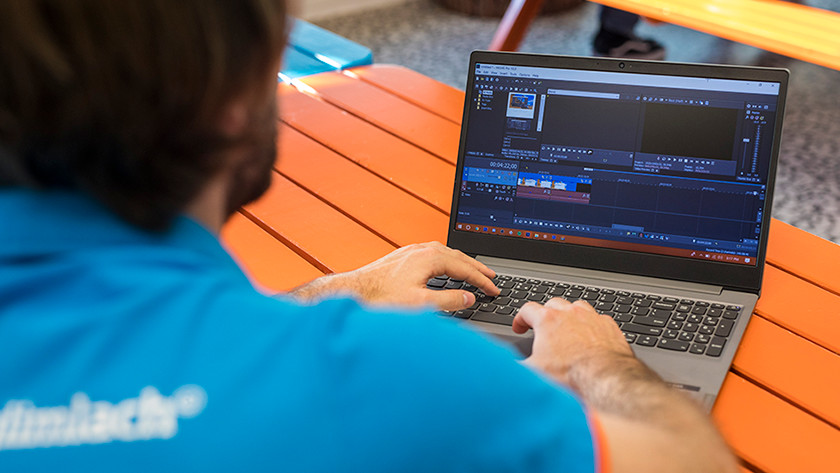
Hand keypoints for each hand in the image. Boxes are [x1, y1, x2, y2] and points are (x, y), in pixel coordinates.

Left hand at [291, 242, 498, 309]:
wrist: (354, 291)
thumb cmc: (381, 298)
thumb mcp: (420, 304)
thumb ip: (448, 302)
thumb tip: (469, 299)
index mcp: (430, 258)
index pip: (465, 269)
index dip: (482, 281)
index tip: (494, 290)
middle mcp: (422, 250)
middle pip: (458, 257)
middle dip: (477, 268)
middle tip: (492, 278)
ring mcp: (412, 251)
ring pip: (446, 253)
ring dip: (462, 263)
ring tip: (474, 271)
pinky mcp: (403, 256)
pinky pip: (433, 253)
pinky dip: (447, 261)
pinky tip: (445, 267)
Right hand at [513, 297, 631, 383]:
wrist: (605, 376)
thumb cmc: (571, 373)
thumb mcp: (534, 372)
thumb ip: (517, 366)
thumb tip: (509, 368)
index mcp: (548, 320)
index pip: (527, 309)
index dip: (520, 319)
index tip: (520, 327)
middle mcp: (570, 313)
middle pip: (552, 304)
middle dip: (545, 314)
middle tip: (543, 328)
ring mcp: (591, 317)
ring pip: (576, 306)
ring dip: (569, 315)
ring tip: (567, 328)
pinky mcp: (608, 326)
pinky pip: (597, 318)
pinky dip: (591, 324)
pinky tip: (590, 335)